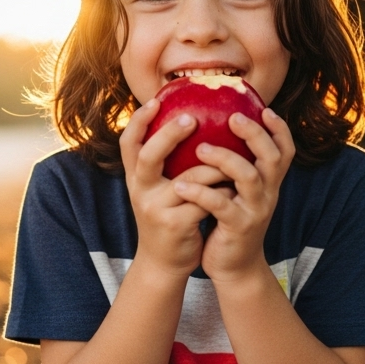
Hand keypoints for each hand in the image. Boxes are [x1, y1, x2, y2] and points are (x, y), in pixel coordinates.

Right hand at [119, 98, 227, 276]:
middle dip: (169, 135)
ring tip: (233, 157)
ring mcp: (156, 209)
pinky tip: (236, 185)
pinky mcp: (176, 225)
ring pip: (189, 178)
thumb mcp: (157, 189)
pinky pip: (206, 200)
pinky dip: (223, 191)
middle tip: (191, 119)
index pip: (128, 143)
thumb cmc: (167, 217)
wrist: (164, 263)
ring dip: (215, 167)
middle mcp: (140, 191)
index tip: (155, 100)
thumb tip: (188, 120)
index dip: (139, 120)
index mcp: (135, 178)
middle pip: (148, 156)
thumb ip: (166, 162)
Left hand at [173, 108, 294, 281]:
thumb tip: (217, 130)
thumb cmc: (231, 223)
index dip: (279, 128)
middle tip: (233, 117)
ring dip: (225, 159)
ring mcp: (255, 211)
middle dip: (254, 134)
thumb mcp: (240, 193)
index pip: (285, 150)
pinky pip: (221, 205)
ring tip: (200, 149)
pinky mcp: (238, 228)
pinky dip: (200, 193)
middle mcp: (268, 194)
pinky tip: (179, 186)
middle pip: (272, 157)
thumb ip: (236, 167)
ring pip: (248, 177)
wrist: (235, 267)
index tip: (263, 108)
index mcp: (269, 183)